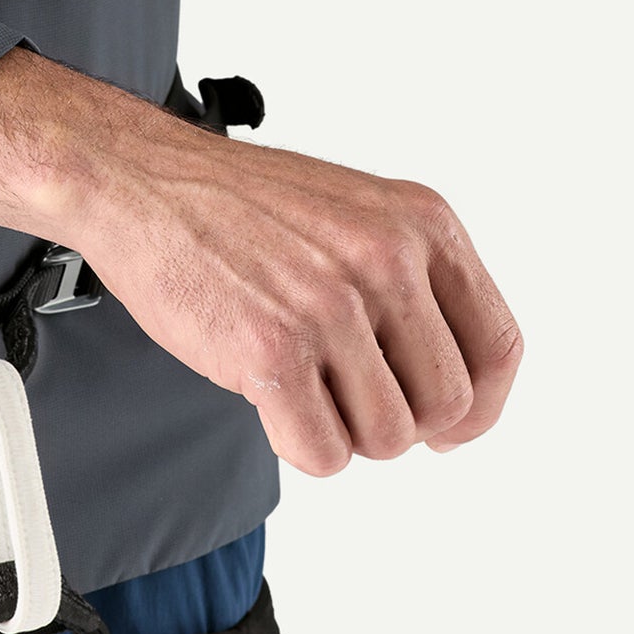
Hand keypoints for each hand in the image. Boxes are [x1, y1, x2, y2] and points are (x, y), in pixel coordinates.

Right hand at [0, 49, 522, 472]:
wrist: (135, 179)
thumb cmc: (232, 201)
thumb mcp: (352, 209)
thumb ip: (411, 278)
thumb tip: (453, 386)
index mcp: (420, 223)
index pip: (498, 349)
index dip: (477, 407)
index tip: (447, 426)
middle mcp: (386, 262)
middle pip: (445, 407)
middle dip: (395, 417)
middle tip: (342, 395)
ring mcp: (330, 308)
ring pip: (386, 439)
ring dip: (342, 430)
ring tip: (298, 384)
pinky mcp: (271, 353)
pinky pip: (322, 453)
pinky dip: (297, 444)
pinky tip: (269, 401)